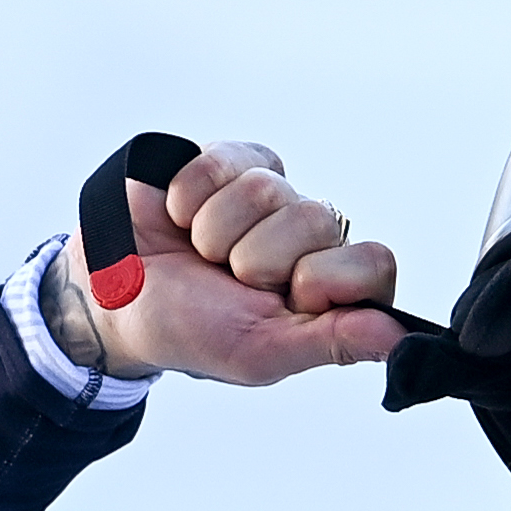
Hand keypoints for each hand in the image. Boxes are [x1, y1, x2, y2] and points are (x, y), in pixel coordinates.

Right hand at [40, 140, 403, 384]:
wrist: (114, 295)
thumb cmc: (192, 331)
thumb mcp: (261, 352)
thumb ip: (333, 343)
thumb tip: (397, 340)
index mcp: (333, 290)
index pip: (374, 264)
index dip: (326, 281)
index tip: (286, 300)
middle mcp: (313, 239)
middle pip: (317, 220)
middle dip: (257, 258)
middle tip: (231, 279)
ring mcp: (275, 196)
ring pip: (265, 190)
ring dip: (216, 231)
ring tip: (202, 253)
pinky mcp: (234, 159)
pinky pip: (227, 158)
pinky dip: (190, 194)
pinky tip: (182, 217)